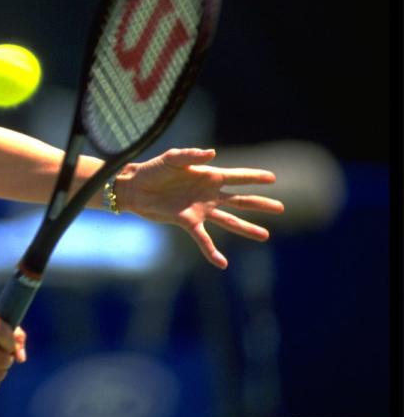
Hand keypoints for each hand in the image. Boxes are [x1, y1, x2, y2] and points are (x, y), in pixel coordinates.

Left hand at [116, 148, 284, 269]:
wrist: (134, 187)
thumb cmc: (153, 169)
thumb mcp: (172, 158)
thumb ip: (192, 156)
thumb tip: (212, 153)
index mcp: (208, 176)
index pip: (237, 176)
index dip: (255, 176)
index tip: (273, 178)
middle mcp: (208, 194)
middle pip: (240, 200)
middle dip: (260, 204)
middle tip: (281, 208)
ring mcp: (200, 209)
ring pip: (229, 220)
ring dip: (247, 228)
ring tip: (265, 236)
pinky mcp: (187, 222)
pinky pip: (203, 239)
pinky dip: (212, 251)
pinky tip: (222, 264)